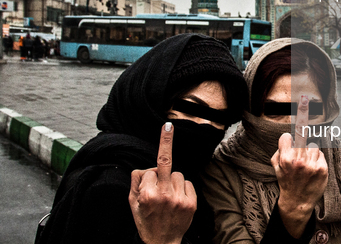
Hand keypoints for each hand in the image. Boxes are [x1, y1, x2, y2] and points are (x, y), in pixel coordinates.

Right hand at [128, 123, 196, 243]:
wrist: (163, 243)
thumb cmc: (146, 221)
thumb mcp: (132, 203)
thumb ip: (136, 182)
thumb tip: (146, 166)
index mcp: (147, 195)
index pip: (149, 170)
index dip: (148, 176)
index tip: (154, 153)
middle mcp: (164, 195)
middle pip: (166, 163)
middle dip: (166, 142)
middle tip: (167, 126)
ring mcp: (179, 199)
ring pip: (177, 173)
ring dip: (172, 180)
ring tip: (168, 196)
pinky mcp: (191, 202)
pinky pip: (188, 182)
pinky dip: (182, 187)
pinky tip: (177, 199)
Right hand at [271, 95, 328, 237]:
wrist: (297, 202)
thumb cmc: (286, 181)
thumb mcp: (275, 166)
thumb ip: (279, 150)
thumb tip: (286, 136)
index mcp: (286, 158)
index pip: (288, 136)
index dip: (288, 139)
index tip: (289, 135)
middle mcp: (298, 160)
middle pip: (303, 134)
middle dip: (303, 116)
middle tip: (304, 98)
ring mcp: (311, 165)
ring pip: (313, 145)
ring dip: (310, 152)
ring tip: (305, 165)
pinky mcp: (322, 169)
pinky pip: (320, 154)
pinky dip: (317, 159)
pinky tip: (313, 170)